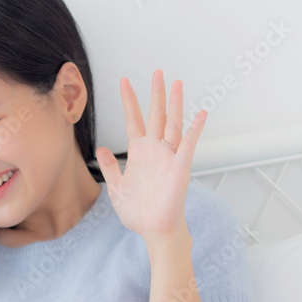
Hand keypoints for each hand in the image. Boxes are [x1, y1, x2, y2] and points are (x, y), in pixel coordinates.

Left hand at [95, 70, 206, 243]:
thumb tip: (101, 149)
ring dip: (175, 104)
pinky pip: (188, 144)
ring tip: (177, 83)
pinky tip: (201, 113)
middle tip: (157, 72)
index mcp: (139, 153)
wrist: (153, 230)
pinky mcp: (180, 167)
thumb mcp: (116, 188)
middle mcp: (155, 150)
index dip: (129, 101)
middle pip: (156, 115)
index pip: (134, 120)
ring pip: (173, 124)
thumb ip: (110, 167)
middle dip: (155, 94)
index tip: (124, 82)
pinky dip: (195, 128)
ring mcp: (168, 157)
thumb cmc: (137, 212)